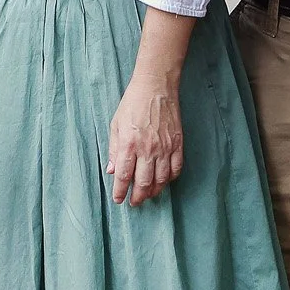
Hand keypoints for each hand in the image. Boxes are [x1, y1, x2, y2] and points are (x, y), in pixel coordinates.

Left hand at [106, 72, 183, 206]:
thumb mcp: (116, 124)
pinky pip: (176, 169)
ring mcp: (165, 148)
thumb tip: (112, 170)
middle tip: (134, 202)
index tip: (119, 199)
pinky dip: (170, 179)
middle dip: (138, 197)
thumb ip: (114, 149)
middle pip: (144, 183)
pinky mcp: (177, 144)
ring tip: (148, 195)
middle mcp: (147, 149)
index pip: (124, 176)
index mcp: (129, 144)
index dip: (121, 191)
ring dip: (154, 192)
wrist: (156, 87)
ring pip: (161, 180)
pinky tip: (164, 181)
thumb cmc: (132, 103)